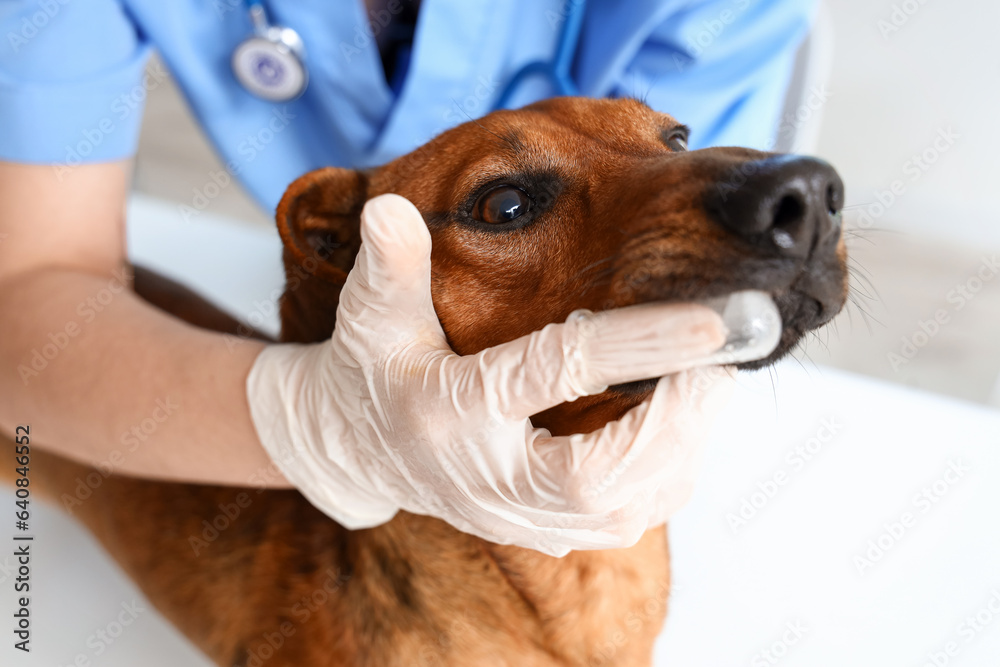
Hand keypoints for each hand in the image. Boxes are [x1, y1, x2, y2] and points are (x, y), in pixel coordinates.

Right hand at [247, 194, 735, 556]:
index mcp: (446, 413)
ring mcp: (515, 516)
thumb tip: (387, 207)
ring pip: (622, 509)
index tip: (708, 320)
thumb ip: (387, 263)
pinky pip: (625, 519)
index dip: (632, 345)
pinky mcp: (543, 530)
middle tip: (721, 360)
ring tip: (713, 381)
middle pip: (597, 477)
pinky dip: (669, 473)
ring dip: (681, 446)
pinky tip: (685, 423)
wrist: (358, 452)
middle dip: (675, 421)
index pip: (548, 376)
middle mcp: (485, 480)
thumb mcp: (368, 314)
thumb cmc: (371, 372)